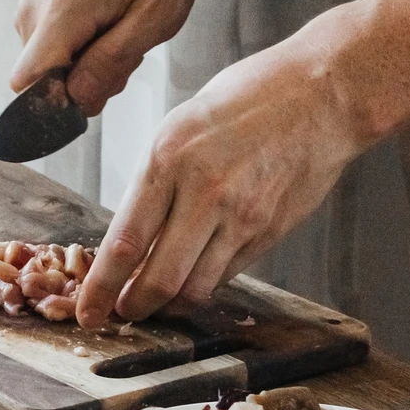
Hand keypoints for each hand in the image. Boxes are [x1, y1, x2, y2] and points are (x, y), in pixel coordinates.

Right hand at [11, 0, 195, 115]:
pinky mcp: (35, 16)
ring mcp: (30, 14)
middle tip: (125, 49)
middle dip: (87, 85)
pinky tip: (108, 28)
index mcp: (61, 13)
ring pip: (53, 73)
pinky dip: (84, 54)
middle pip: (46, 85)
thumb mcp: (157, 15)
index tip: (101, 86)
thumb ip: (113, 63)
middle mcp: (33, 14)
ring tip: (120, 33)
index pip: (30, 85)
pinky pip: (55, 57)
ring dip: (89, 69)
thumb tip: (78, 102)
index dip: (62, 104)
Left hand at [75, 20, 370, 326]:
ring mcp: (241, 216)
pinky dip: (204, 283)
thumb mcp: (182, 125)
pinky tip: (194, 275)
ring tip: (156, 299)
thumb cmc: (249, 100)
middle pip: (158, 279)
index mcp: (168, 157)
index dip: (101, 288)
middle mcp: (203, 191)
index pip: (124, 242)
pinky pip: (227, 274)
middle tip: (122, 313)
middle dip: (133, 307)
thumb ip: (156, 179)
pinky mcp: (269, 231)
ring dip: (169, 303)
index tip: (88, 311)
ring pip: (194, 288)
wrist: (322, 96)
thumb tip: (132, 233)